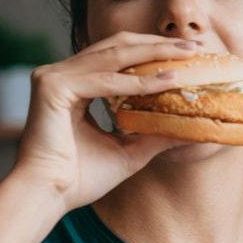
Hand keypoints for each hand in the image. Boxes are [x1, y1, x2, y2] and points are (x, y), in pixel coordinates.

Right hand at [5, 31, 199, 211]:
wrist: (48, 196)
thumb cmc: (79, 179)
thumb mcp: (128, 150)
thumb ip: (154, 134)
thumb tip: (190, 129)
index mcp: (74, 83)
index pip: (118, 55)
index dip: (153, 51)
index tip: (188, 54)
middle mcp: (61, 73)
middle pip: (118, 46)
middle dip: (158, 46)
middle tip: (193, 47)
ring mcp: (54, 76)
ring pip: (114, 56)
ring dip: (154, 55)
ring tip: (186, 58)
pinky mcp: (52, 87)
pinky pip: (104, 81)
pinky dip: (136, 82)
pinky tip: (165, 81)